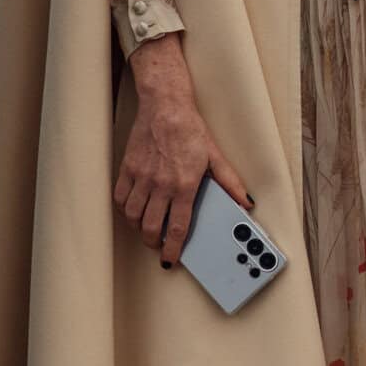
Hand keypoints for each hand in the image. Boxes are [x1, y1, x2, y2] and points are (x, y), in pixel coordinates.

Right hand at [115, 37, 250, 265]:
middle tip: (158, 245)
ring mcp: (141, 177)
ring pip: (133, 216)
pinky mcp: (128, 168)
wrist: (165, 106)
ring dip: (138, 228)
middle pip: (150, 227)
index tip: (170, 259)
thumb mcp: (215, 156)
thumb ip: (229, 182)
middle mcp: (160, 184)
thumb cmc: (189, 129)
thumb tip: (245, 201)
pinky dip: (125, 210)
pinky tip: (132, 210)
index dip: (173, 248)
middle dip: (153, 243)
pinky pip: (121, 198)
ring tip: (146, 229)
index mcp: (184, 185)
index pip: (177, 227)